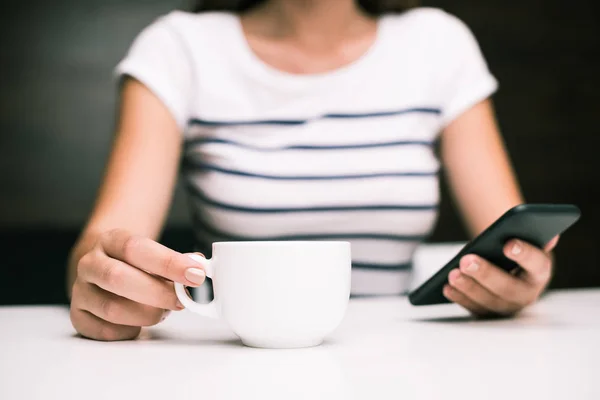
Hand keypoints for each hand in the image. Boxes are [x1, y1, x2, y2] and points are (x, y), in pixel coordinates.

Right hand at [70, 229, 206, 340]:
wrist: (102, 269)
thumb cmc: (136, 265)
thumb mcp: (154, 254)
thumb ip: (177, 262)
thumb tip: (200, 266)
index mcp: (111, 241)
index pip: (137, 248)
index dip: (169, 263)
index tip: (196, 275)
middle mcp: (90, 263)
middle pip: (119, 278)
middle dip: (157, 293)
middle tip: (181, 302)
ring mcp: (80, 290)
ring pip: (112, 308)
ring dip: (145, 314)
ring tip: (162, 312)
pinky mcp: (78, 316)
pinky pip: (105, 330)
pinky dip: (129, 330)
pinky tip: (139, 323)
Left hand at [443, 236, 558, 316]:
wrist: (509, 271)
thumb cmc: (514, 253)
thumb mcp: (524, 243)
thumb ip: (533, 238)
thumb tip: (551, 237)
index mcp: (539, 273)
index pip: (537, 264)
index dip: (525, 254)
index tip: (508, 243)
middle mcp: (527, 295)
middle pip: (507, 288)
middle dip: (485, 273)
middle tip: (466, 260)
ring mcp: (507, 308)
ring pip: (489, 301)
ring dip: (469, 287)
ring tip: (452, 273)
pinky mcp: (489, 314)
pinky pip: (474, 308)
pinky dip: (459, 298)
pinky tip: (446, 287)